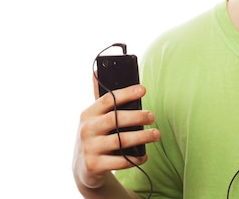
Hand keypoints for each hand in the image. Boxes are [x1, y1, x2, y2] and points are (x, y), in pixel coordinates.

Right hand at [73, 76, 159, 191]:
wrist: (83, 168)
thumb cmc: (95, 136)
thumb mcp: (93, 118)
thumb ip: (100, 99)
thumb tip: (98, 70)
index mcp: (88, 113)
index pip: (108, 99)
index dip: (126, 93)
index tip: (143, 89)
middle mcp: (87, 129)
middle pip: (115, 119)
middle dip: (137, 116)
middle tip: (152, 116)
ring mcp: (90, 148)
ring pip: (120, 141)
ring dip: (142, 137)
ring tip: (156, 134)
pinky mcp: (95, 165)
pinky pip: (120, 161)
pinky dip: (136, 158)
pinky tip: (145, 155)